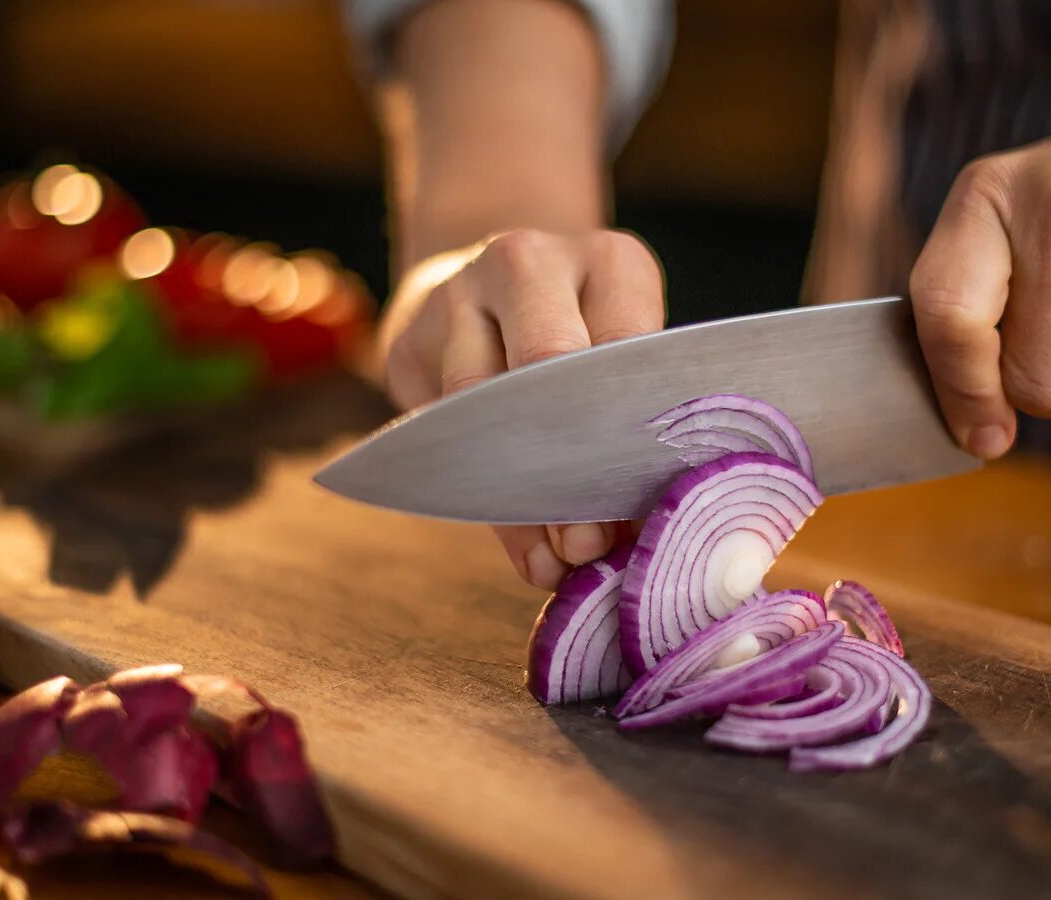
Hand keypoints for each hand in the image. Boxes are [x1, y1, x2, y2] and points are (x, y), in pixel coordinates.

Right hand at [380, 228, 665, 588]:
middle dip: (570, 462)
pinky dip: (484, 501)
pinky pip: (441, 432)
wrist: (483, 286)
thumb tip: (642, 537)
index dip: (634, 430)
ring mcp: (458, 295)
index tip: (643, 507)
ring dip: (522, 497)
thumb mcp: (626, 355)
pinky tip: (523, 549)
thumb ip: (635, 427)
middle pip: (547, 359)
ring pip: (481, 402)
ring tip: (556, 561)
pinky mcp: (407, 341)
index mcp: (609, 262)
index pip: (627, 343)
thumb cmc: (583, 338)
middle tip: (589, 543)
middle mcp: (529, 263)